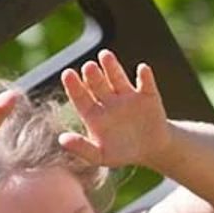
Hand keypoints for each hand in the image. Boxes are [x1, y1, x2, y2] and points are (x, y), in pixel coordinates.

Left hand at [59, 50, 171, 168]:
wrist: (151, 149)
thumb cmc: (122, 153)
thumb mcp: (101, 156)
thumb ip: (82, 149)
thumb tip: (62, 140)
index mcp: (93, 112)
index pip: (80, 97)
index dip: (74, 86)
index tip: (68, 74)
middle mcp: (108, 100)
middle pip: (98, 84)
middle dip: (93, 75)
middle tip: (88, 67)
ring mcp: (127, 96)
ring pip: (117, 78)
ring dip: (112, 67)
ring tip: (105, 56)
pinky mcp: (147, 95)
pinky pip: (145, 84)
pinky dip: (145, 76)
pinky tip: (142, 70)